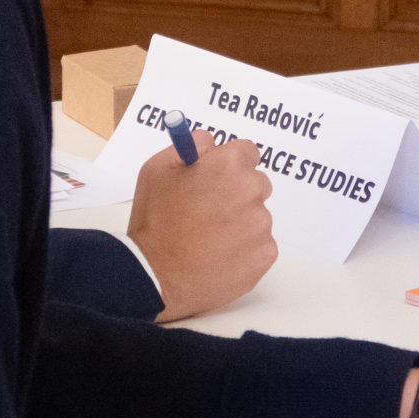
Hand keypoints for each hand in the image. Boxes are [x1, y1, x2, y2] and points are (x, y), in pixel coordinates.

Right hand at [126, 134, 277, 321]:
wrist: (155, 275)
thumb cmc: (154, 222)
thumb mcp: (158, 170)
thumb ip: (191, 147)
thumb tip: (211, 142)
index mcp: (228, 165)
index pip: (247, 152)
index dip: (230, 165)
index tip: (219, 178)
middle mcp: (251, 190)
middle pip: (256, 184)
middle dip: (238, 193)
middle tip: (210, 212)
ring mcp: (261, 224)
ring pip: (257, 217)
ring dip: (240, 223)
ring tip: (209, 239)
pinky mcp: (265, 254)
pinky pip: (260, 245)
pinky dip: (245, 250)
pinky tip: (218, 256)